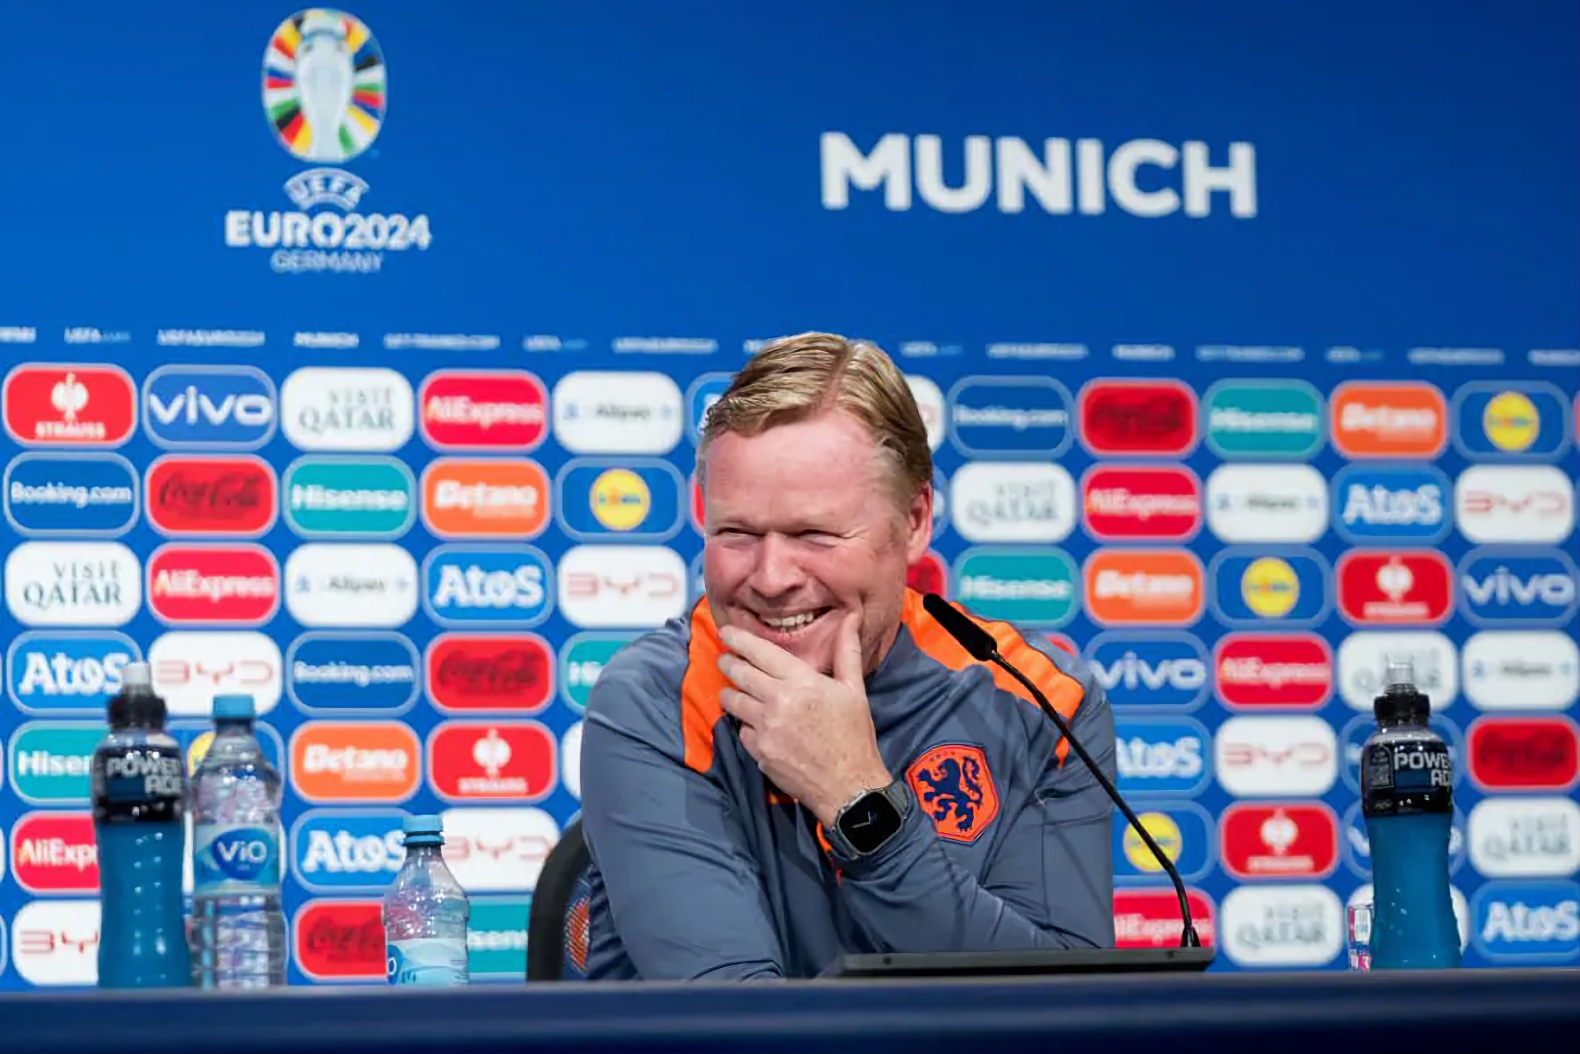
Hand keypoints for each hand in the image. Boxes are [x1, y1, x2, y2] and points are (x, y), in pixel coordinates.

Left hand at [717, 613, 892, 826]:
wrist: (849, 786)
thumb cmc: (854, 735)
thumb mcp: (854, 690)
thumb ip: (847, 651)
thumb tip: (851, 617)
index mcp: (801, 682)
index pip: (760, 652)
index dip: (738, 639)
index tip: (726, 632)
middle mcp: (777, 701)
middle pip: (738, 673)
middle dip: (727, 662)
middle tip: (724, 658)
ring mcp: (765, 728)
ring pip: (732, 701)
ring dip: (730, 692)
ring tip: (733, 690)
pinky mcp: (758, 751)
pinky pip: (741, 730)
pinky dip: (745, 724)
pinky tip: (754, 723)